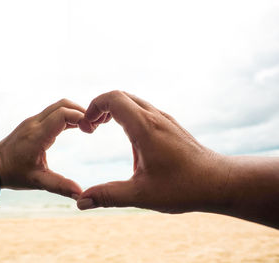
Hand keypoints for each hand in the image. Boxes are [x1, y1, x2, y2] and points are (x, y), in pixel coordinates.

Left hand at [0, 99, 83, 198]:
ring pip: (59, 106)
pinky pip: (54, 113)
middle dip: (81, 112)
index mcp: (37, 135)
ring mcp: (33, 121)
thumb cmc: (13, 173)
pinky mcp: (34, 123)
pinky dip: (67, 116)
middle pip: (63, 105)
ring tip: (87, 127)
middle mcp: (35, 123)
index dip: (80, 118)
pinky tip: (76, 127)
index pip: (63, 114)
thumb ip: (60, 186)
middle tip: (93, 127)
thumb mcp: (37, 181)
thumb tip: (80, 194)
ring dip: (75, 112)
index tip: (91, 130)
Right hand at [76, 91, 230, 212]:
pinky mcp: (171, 126)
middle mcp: (155, 117)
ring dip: (115, 109)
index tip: (87, 126)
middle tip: (92, 127)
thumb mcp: (141, 194)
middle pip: (122, 95)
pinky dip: (129, 114)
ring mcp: (165, 120)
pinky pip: (144, 110)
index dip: (94, 106)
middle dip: (102, 106)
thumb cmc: (184, 187)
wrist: (220, 181)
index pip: (114, 98)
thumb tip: (80, 202)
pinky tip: (129, 137)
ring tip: (104, 127)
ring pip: (134, 101)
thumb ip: (108, 196)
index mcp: (145, 127)